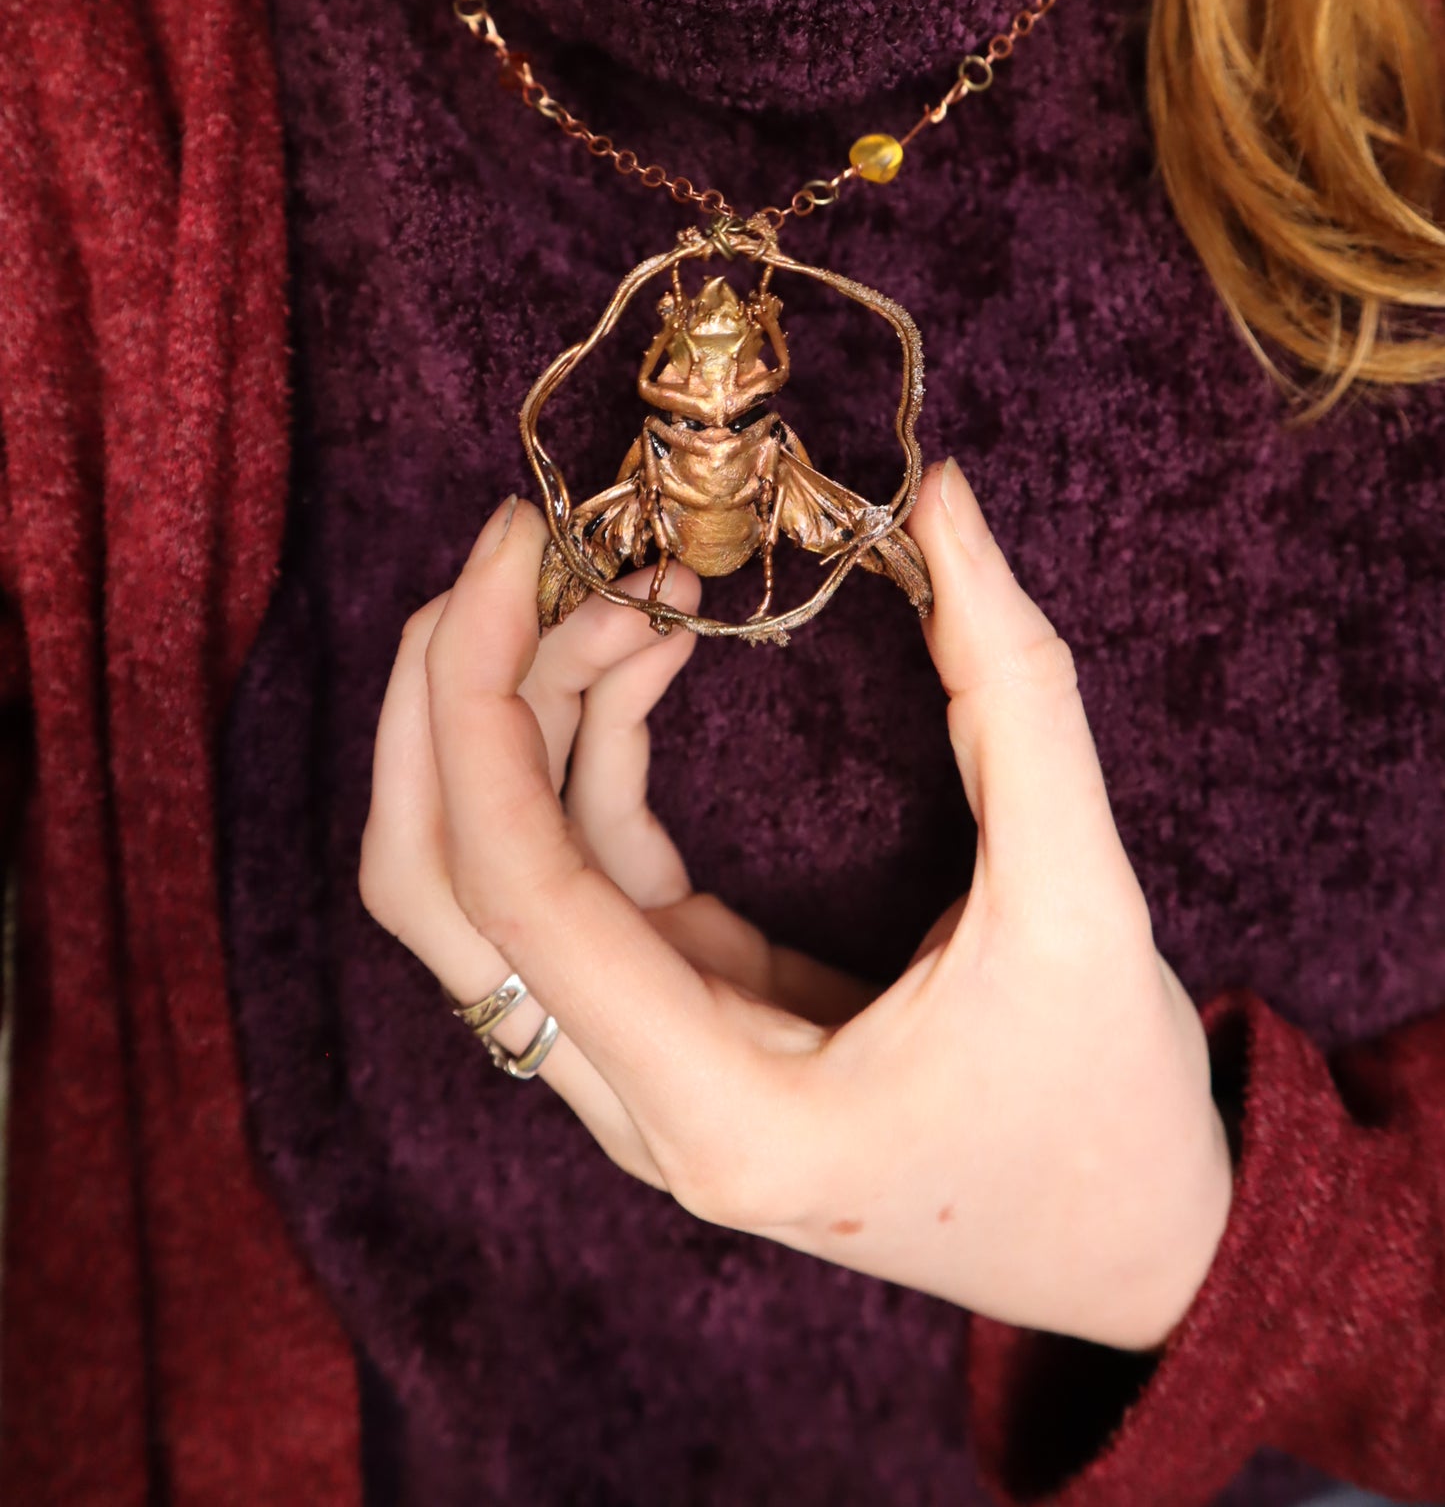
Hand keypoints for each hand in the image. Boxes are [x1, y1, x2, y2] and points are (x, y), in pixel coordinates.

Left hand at [361, 463, 1233, 1351]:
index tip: (516, 549)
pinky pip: (579, 875)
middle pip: (446, 896)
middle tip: (518, 546)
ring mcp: (647, 1066)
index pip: (521, 893)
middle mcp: (645, 1103)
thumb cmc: (1107, 1107)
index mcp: (721, 1107)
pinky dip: (590, 751)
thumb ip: (1017, 687)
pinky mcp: (679, 1021)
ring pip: (492, 884)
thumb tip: (945, 499)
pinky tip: (654, 651)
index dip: (486, 702)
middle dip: (450, 701)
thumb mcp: (1083, 898)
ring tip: (630, 582)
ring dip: (525, 716)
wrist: (1130, 1252)